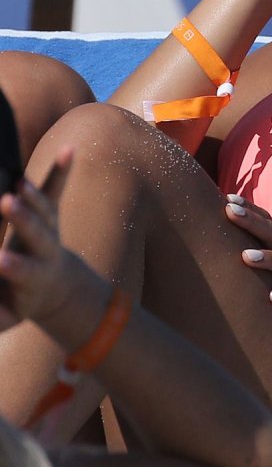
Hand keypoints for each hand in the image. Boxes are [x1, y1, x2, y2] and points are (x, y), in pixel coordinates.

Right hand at [0, 151, 90, 330]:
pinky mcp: (51, 214)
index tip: (0, 260)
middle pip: (36, 235)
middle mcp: (45, 251)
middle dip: (23, 220)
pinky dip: (61, 171)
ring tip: (21, 181)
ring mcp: (50, 230)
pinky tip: (69, 150)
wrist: (56, 288)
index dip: (13, 265)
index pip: (22, 271)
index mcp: (33, 278)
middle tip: (7, 203)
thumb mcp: (10, 316)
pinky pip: (56, 190)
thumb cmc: (21, 302)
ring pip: (44, 211)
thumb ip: (0, 316)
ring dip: (34, 196)